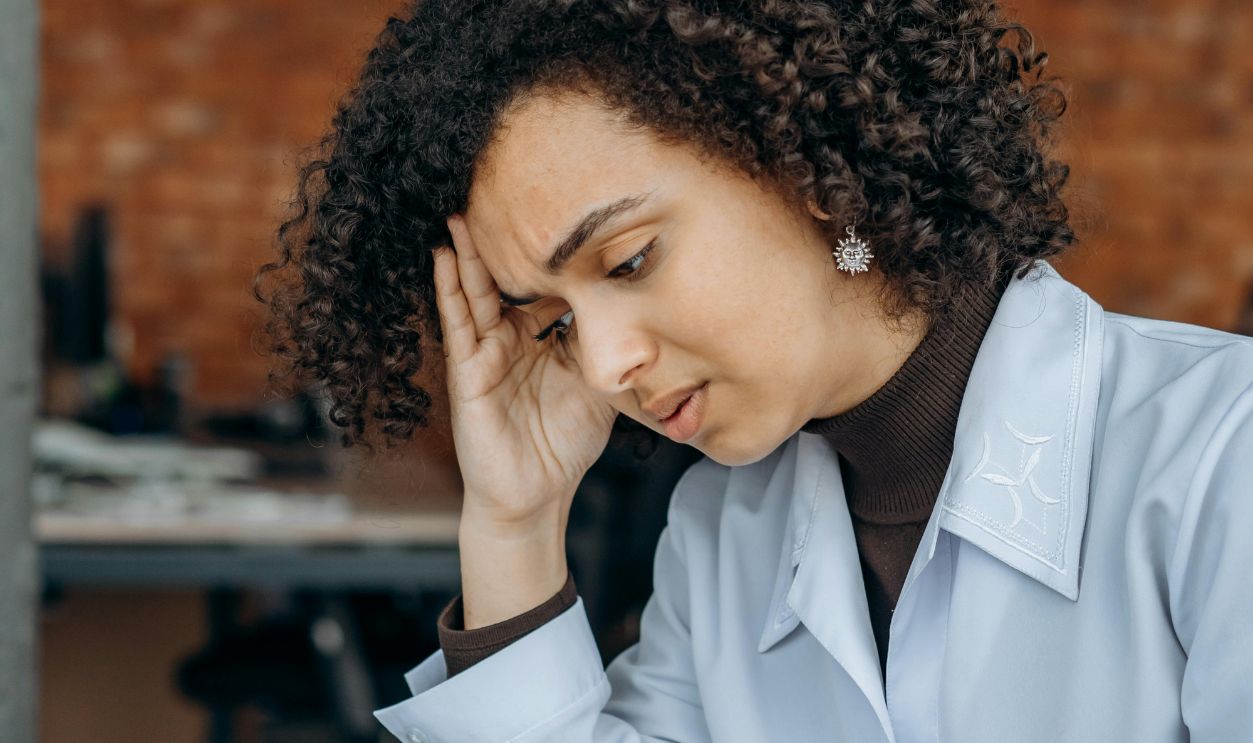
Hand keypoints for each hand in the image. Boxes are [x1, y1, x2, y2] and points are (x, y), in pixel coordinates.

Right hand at [433, 215, 617, 534]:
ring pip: (477, 292)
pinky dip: (450, 289)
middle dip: (506, 241)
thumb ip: (606, 345)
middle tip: (507, 191)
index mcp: (542, 339)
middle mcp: (511, 339)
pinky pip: (457, 323)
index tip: (569, 211)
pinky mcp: (467, 371)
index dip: (556, 254)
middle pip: (507, 279)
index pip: (548, 285)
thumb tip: (633, 302)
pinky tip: (444, 255)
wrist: (538, 495)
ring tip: (463, 210)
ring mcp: (485, 352)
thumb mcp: (598, 384)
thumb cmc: (566, 442)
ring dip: (470, 252)